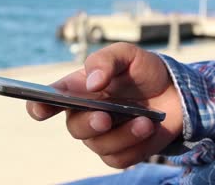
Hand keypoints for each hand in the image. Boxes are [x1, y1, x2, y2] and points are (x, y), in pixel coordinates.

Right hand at [26, 42, 182, 167]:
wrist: (175, 93)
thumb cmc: (144, 71)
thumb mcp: (127, 55)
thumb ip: (106, 61)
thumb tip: (92, 83)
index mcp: (79, 89)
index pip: (49, 100)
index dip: (39, 106)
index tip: (41, 108)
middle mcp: (85, 114)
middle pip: (74, 128)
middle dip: (90, 124)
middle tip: (105, 117)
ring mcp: (102, 135)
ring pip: (99, 145)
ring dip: (123, 134)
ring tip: (145, 121)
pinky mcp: (120, 152)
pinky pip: (119, 158)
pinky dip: (136, 145)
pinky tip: (148, 128)